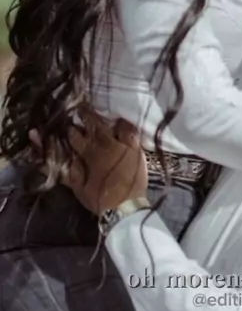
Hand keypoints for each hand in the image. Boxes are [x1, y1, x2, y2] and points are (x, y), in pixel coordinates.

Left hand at [30, 111, 147, 214]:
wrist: (123, 206)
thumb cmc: (132, 179)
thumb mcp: (136, 153)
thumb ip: (129, 134)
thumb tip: (121, 118)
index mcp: (104, 141)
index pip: (93, 121)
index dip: (86, 112)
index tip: (80, 103)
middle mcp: (88, 150)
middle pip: (75, 133)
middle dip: (68, 124)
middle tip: (61, 116)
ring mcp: (78, 165)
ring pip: (61, 147)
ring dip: (51, 138)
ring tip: (40, 130)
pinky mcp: (73, 180)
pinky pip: (54, 168)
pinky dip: (43, 160)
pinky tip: (35, 154)